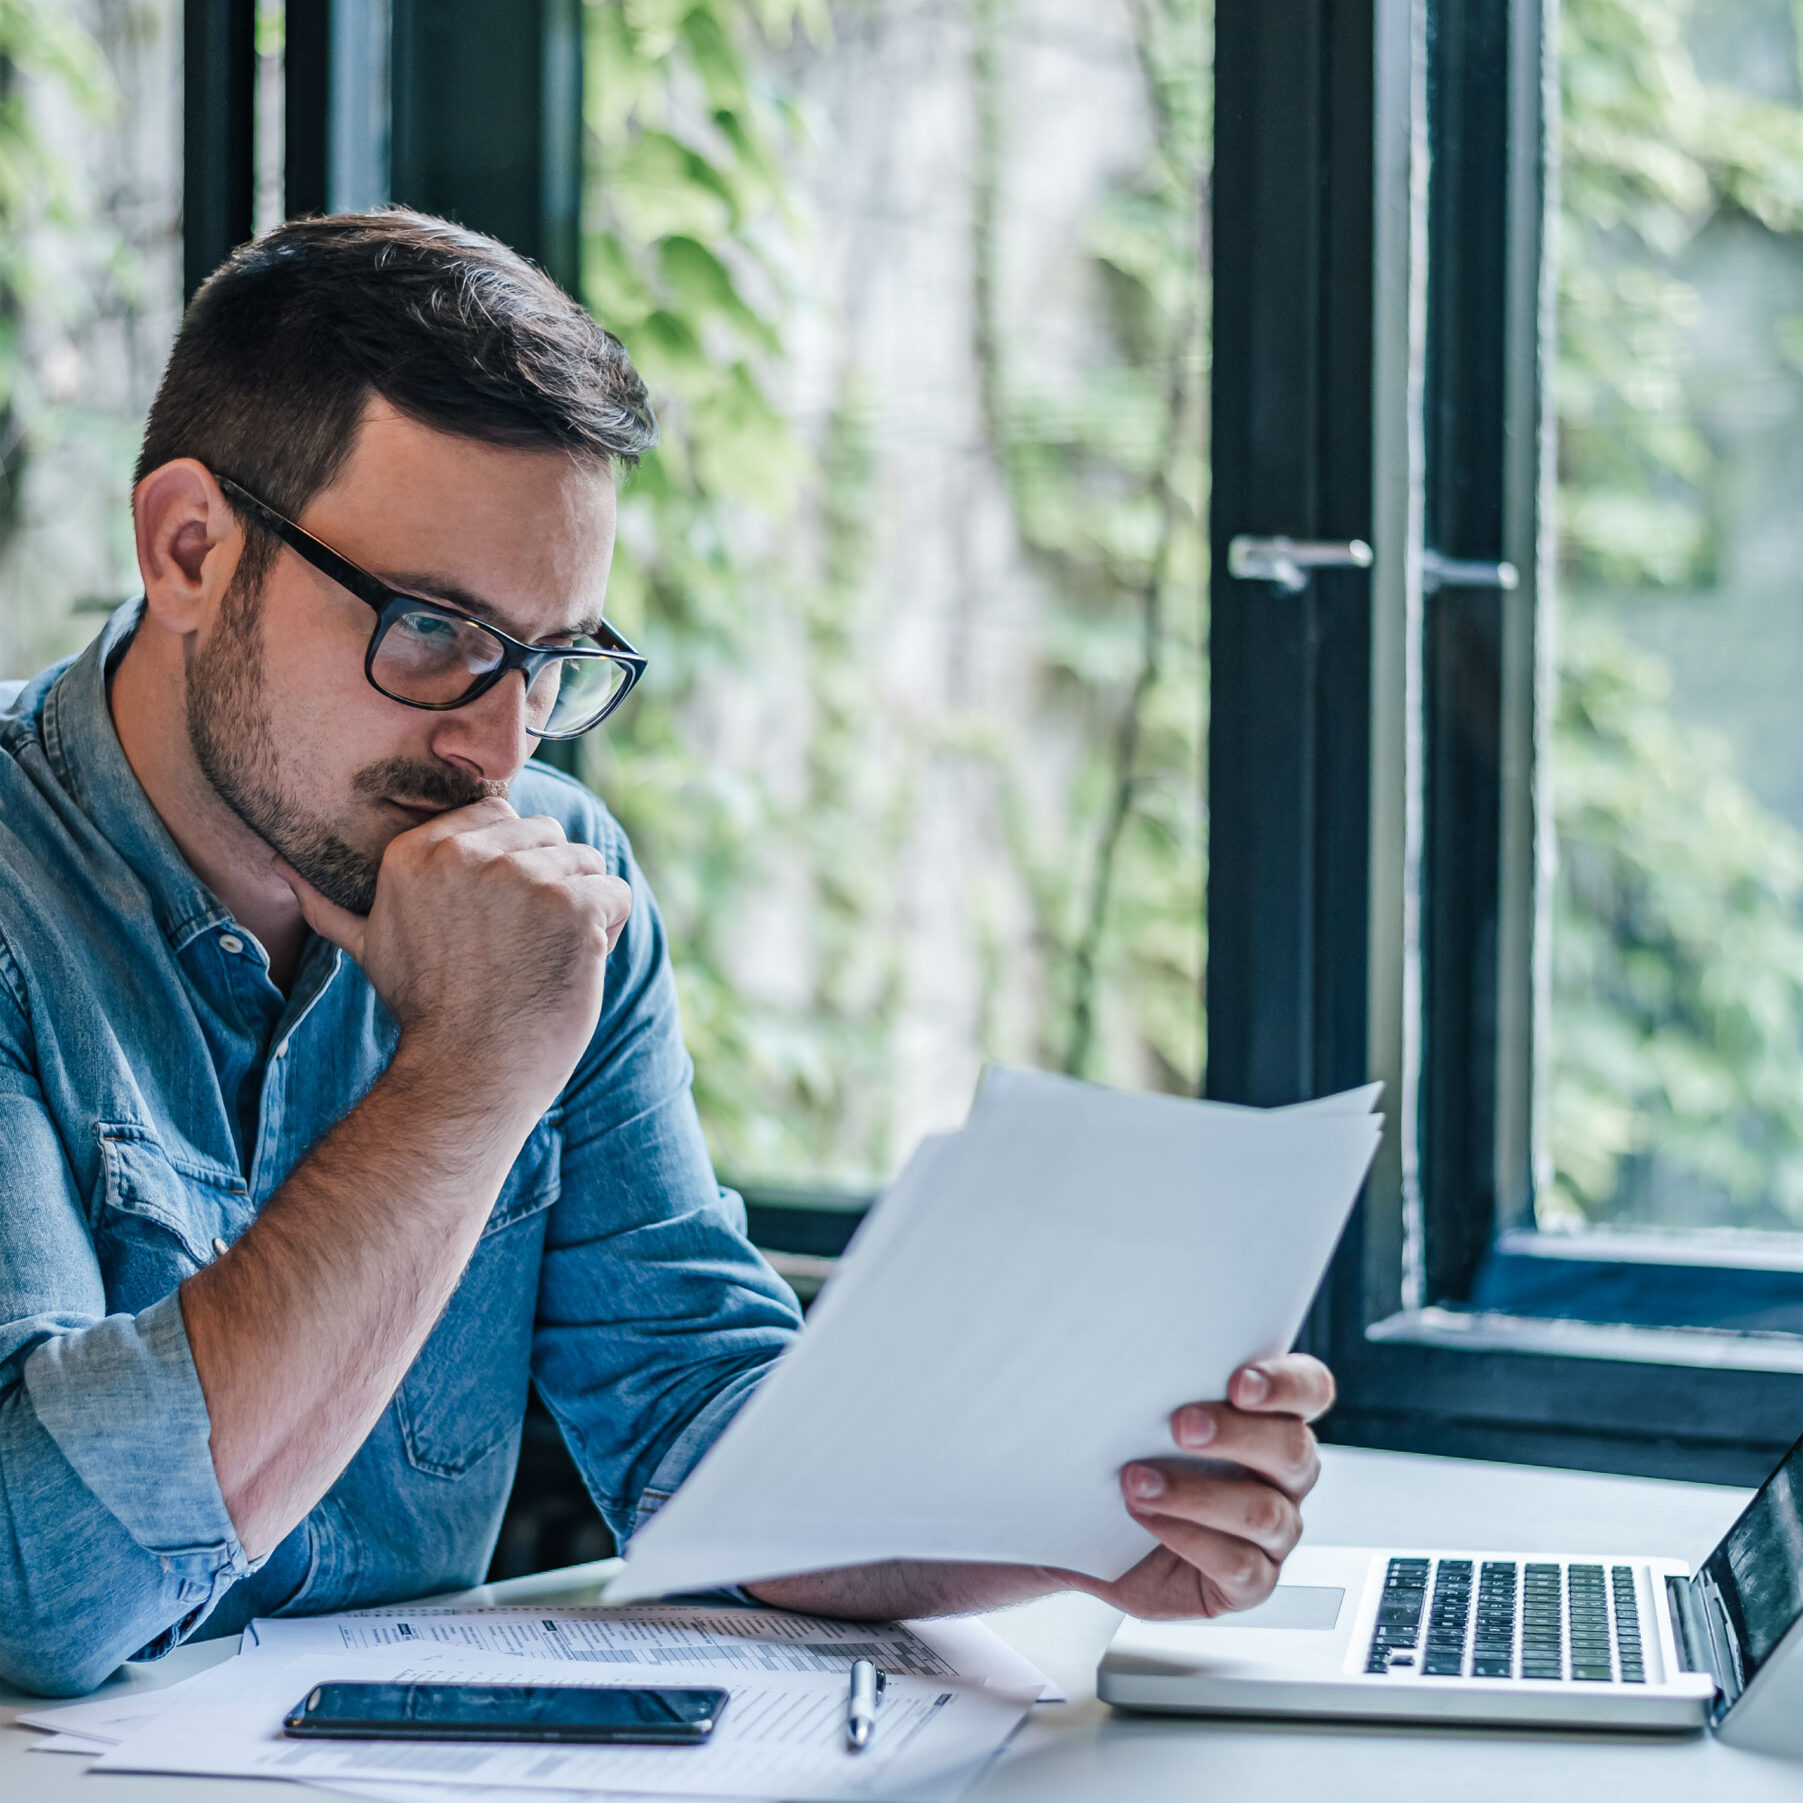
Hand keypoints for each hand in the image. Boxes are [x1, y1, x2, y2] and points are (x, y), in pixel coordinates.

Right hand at [283, 798, 631, 1118]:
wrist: (466, 1076)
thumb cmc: (426, 1013)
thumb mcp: (369, 949)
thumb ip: (334, 906)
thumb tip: (284, 874)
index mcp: (416, 851)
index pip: (500, 816)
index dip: (513, 865)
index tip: (498, 920)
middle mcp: (466, 853)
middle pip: (548, 834)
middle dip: (549, 883)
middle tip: (522, 945)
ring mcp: (522, 876)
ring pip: (586, 862)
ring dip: (581, 909)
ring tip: (544, 957)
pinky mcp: (571, 904)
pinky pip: (615, 894)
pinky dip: (608, 930)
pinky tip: (573, 966)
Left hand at [1079, 1354, 1335, 1619]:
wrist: (1096, 1532)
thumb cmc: (1127, 1457)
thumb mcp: (1141, 1413)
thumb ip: (1163, 1385)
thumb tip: (1135, 1353)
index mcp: (1270, 1419)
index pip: (1310, 1389)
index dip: (1286, 1384)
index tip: (1238, 1383)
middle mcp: (1283, 1475)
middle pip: (1293, 1449)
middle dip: (1235, 1434)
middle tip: (1180, 1426)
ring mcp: (1275, 1533)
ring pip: (1264, 1512)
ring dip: (1195, 1494)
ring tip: (1137, 1482)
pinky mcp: (1251, 1582)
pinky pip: (1240, 1565)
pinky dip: (1189, 1538)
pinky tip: (1147, 1521)